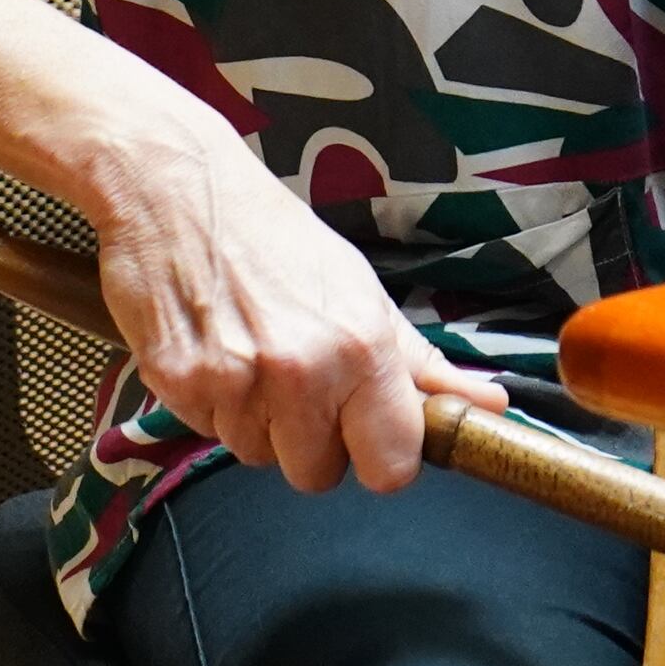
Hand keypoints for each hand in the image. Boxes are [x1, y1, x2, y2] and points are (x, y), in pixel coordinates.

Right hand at [81, 128, 505, 493]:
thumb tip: (489, 405)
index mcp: (361, 346)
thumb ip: (423, 363)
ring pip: (259, 458)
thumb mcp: (361, 291)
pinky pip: (207, 434)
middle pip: (318, 476)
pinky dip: (211, 405)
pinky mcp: (178, 386)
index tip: (368, 434)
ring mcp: (235, 382)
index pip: (391, 469)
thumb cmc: (274, 237)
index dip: (380, 455)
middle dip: (310, 443)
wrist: (175, 189)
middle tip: (298, 383)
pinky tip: (214, 350)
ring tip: (250, 354)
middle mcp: (301, 372)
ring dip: (257, 423)